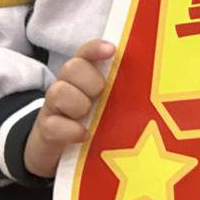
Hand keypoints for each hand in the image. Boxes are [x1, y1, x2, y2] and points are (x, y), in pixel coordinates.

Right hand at [23, 39, 114, 178]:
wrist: (59, 151)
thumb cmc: (93, 119)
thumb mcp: (108, 101)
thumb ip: (120, 88)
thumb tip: (154, 82)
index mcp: (82, 74)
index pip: (85, 52)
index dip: (96, 49)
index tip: (111, 50)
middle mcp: (65, 85)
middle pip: (71, 67)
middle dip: (90, 81)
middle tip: (100, 96)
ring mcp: (53, 107)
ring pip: (58, 92)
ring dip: (78, 105)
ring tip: (89, 116)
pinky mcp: (46, 130)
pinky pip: (54, 125)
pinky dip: (71, 130)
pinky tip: (84, 135)